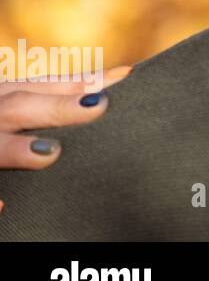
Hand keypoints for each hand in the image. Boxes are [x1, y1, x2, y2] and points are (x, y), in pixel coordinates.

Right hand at [0, 65, 132, 210]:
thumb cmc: (0, 117)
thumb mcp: (14, 97)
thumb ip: (57, 91)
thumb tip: (124, 74)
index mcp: (7, 95)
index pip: (48, 85)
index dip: (83, 81)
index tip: (125, 77)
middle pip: (22, 106)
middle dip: (59, 106)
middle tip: (99, 104)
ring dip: (16, 148)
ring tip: (48, 152)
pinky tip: (3, 206)